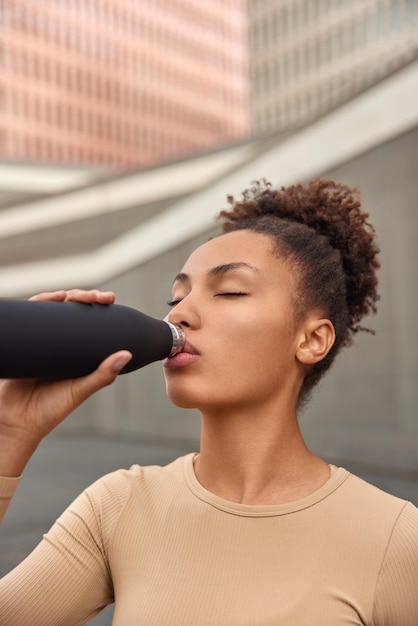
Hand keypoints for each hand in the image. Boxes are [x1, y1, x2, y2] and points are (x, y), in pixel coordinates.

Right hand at [0, 289, 131, 475]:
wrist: (15, 422)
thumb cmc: (49, 411)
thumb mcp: (79, 391)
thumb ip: (102, 375)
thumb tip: (127, 354)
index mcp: (78, 352)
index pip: (91, 322)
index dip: (99, 307)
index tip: (109, 299)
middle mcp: (60, 343)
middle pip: (72, 310)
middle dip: (85, 296)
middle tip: (98, 296)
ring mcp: (41, 341)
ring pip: (53, 310)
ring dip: (65, 296)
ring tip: (74, 295)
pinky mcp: (24, 341)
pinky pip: (30, 317)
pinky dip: (40, 303)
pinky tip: (52, 298)